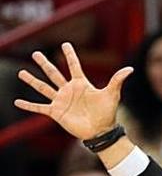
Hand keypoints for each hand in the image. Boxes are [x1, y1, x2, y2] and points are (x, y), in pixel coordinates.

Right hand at [13, 43, 131, 140]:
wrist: (101, 131)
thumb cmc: (107, 113)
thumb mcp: (112, 94)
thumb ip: (117, 80)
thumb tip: (130, 69)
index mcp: (81, 84)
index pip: (74, 66)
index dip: (70, 55)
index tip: (65, 44)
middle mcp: (69, 90)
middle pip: (54, 74)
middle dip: (44, 63)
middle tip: (35, 53)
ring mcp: (61, 101)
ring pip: (43, 87)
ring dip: (32, 80)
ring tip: (21, 72)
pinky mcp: (56, 112)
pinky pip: (39, 107)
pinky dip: (28, 105)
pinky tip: (18, 102)